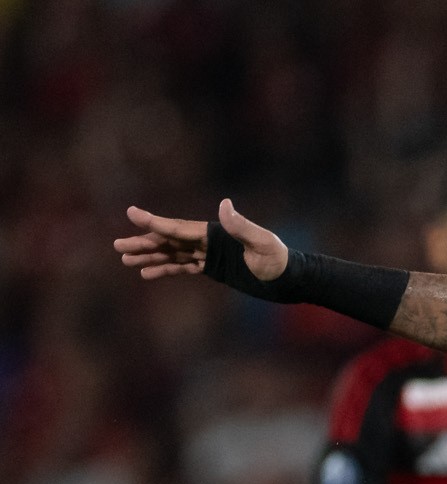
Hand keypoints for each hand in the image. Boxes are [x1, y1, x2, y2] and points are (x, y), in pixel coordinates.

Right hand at [115, 199, 285, 282]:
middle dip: (144, 242)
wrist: (292, 279)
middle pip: (169, 241)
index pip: (179, 228)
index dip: (154, 222)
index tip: (131, 213)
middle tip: (117, 245)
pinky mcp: (214, 268)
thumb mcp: (263, 243)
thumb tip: (224, 204)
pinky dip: (166, 269)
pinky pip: (184, 267)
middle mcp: (209, 241)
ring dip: (150, 257)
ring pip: (173, 254)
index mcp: (216, 232)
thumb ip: (242, 226)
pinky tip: (148, 274)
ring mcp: (210, 254)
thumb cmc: (280, 261)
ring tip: (126, 260)